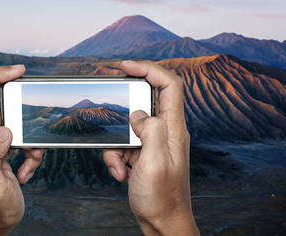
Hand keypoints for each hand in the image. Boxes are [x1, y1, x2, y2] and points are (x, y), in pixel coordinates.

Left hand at [0, 65, 43, 235]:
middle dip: (25, 118)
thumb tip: (4, 130)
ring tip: (29, 164)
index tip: (19, 70)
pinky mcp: (5, 153)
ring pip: (20, 126)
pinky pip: (24, 143)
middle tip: (33, 141)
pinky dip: (32, 156)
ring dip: (32, 143)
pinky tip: (26, 174)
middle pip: (5, 106)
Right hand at [103, 60, 198, 235]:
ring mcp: (155, 143)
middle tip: (111, 112)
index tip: (126, 66)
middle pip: (145, 102)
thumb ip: (150, 131)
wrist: (163, 223)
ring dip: (117, 145)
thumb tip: (139, 113)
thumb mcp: (154, 162)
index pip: (169, 85)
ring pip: (129, 126)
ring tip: (121, 167)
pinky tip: (121, 174)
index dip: (149, 68)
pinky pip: (124, 145)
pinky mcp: (144, 154)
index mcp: (173, 128)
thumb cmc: (162, 197)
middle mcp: (167, 131)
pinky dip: (117, 158)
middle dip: (124, 110)